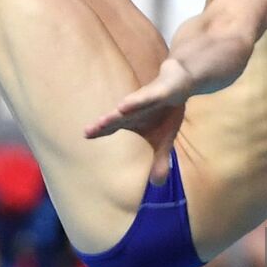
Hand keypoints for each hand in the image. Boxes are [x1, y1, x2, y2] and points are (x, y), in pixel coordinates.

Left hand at [86, 58, 191, 183]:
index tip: (86, 135)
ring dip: (119, 112)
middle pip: (117, 118)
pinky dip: (138, 101)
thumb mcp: (165, 140)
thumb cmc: (166, 111)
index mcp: (133, 120)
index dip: (99, 131)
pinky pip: (148, 96)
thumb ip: (159, 161)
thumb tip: (156, 185)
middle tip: (88, 132)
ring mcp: (147, 99)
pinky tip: (126, 104)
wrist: (180, 82)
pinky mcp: (160, 91)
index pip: (113, 127)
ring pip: (131, 106)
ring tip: (106, 119)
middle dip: (103, 125)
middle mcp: (135, 109)